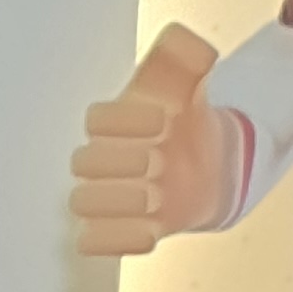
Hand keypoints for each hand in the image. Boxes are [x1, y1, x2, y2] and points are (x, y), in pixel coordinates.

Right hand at [69, 24, 234, 256]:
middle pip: (82, 162)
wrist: (210, 166)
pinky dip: (117, 240)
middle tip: (158, 160)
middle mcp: (103, 158)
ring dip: (118, 201)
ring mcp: (110, 196)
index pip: (97, 119)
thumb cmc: (186, 119)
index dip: (124, 121)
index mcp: (114, 120)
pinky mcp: (121, 230)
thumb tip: (195, 49)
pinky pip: (94, 242)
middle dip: (121, 163)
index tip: (163, 120)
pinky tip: (152, 230)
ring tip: (155, 196)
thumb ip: (188, 56)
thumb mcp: (189, 82)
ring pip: (82, 203)